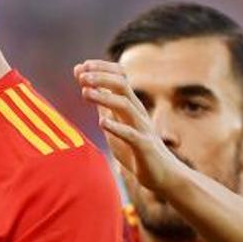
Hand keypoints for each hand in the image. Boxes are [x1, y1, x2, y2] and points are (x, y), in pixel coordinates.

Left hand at [73, 59, 183, 196]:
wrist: (161, 174)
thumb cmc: (135, 148)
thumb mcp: (114, 123)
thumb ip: (102, 106)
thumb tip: (86, 84)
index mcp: (130, 105)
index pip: (118, 77)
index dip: (100, 69)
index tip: (80, 67)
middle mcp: (137, 112)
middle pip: (122, 85)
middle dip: (101, 77)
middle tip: (81, 76)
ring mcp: (142, 128)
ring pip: (126, 105)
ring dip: (104, 98)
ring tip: (85, 93)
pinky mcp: (144, 146)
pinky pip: (131, 134)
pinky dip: (116, 127)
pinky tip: (101, 124)